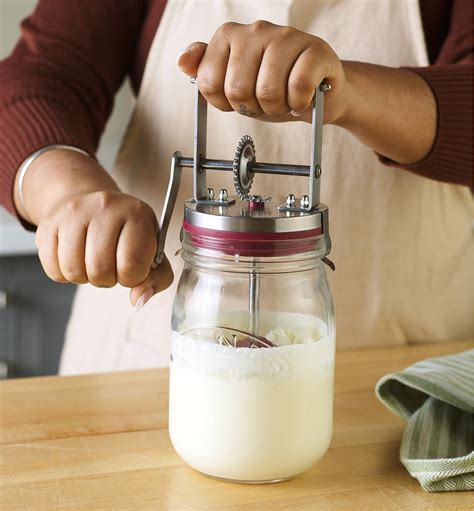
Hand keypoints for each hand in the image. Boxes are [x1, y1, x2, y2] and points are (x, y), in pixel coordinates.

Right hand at [36, 190, 172, 305]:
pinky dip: (65, 274)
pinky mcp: (49, 223)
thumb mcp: (152, 250)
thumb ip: (157, 279)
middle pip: (100, 269)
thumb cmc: (125, 233)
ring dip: (85, 278)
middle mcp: (105, 206)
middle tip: (111, 266)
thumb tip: (139, 299)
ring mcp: (74, 212)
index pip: (132, 263)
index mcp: (136, 213)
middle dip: (107, 279)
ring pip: (74, 271)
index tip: (131, 269)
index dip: (132, 277)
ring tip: (93, 262)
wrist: (91, 204)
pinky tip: (76, 258)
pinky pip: (53, 269)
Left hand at [177, 20, 346, 123]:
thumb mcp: (233, 84)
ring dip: (278, 108)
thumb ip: (205, 72)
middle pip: (237, 89)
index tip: (242, 99)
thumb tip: (182, 63)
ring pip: (267, 91)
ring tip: (285, 99)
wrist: (319, 94)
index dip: (226, 103)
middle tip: (267, 101)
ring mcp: (286, 36)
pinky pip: (297, 87)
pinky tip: (303, 97)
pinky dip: (300, 103)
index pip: (208, 82)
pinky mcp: (315, 49)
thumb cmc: (275, 88)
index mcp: (229, 36)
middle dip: (253, 108)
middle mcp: (255, 30)